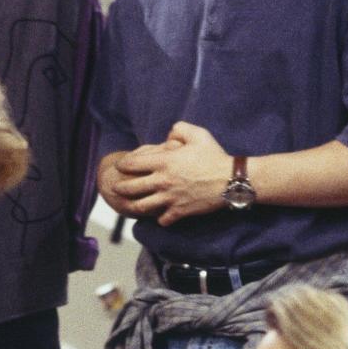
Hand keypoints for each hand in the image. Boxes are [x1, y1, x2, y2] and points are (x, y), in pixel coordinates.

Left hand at [101, 124, 230, 225]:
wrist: (230, 180)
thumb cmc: (214, 156)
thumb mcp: (198, 134)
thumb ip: (179, 129)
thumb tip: (168, 135)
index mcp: (164, 161)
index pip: (132, 164)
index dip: (123, 164)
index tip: (120, 165)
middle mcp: (162, 181)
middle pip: (131, 187)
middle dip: (120, 188)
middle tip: (116, 188)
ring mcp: (169, 198)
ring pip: (141, 206)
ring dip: (134, 205)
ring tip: (130, 205)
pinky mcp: (179, 212)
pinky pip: (162, 219)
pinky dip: (159, 218)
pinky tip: (159, 215)